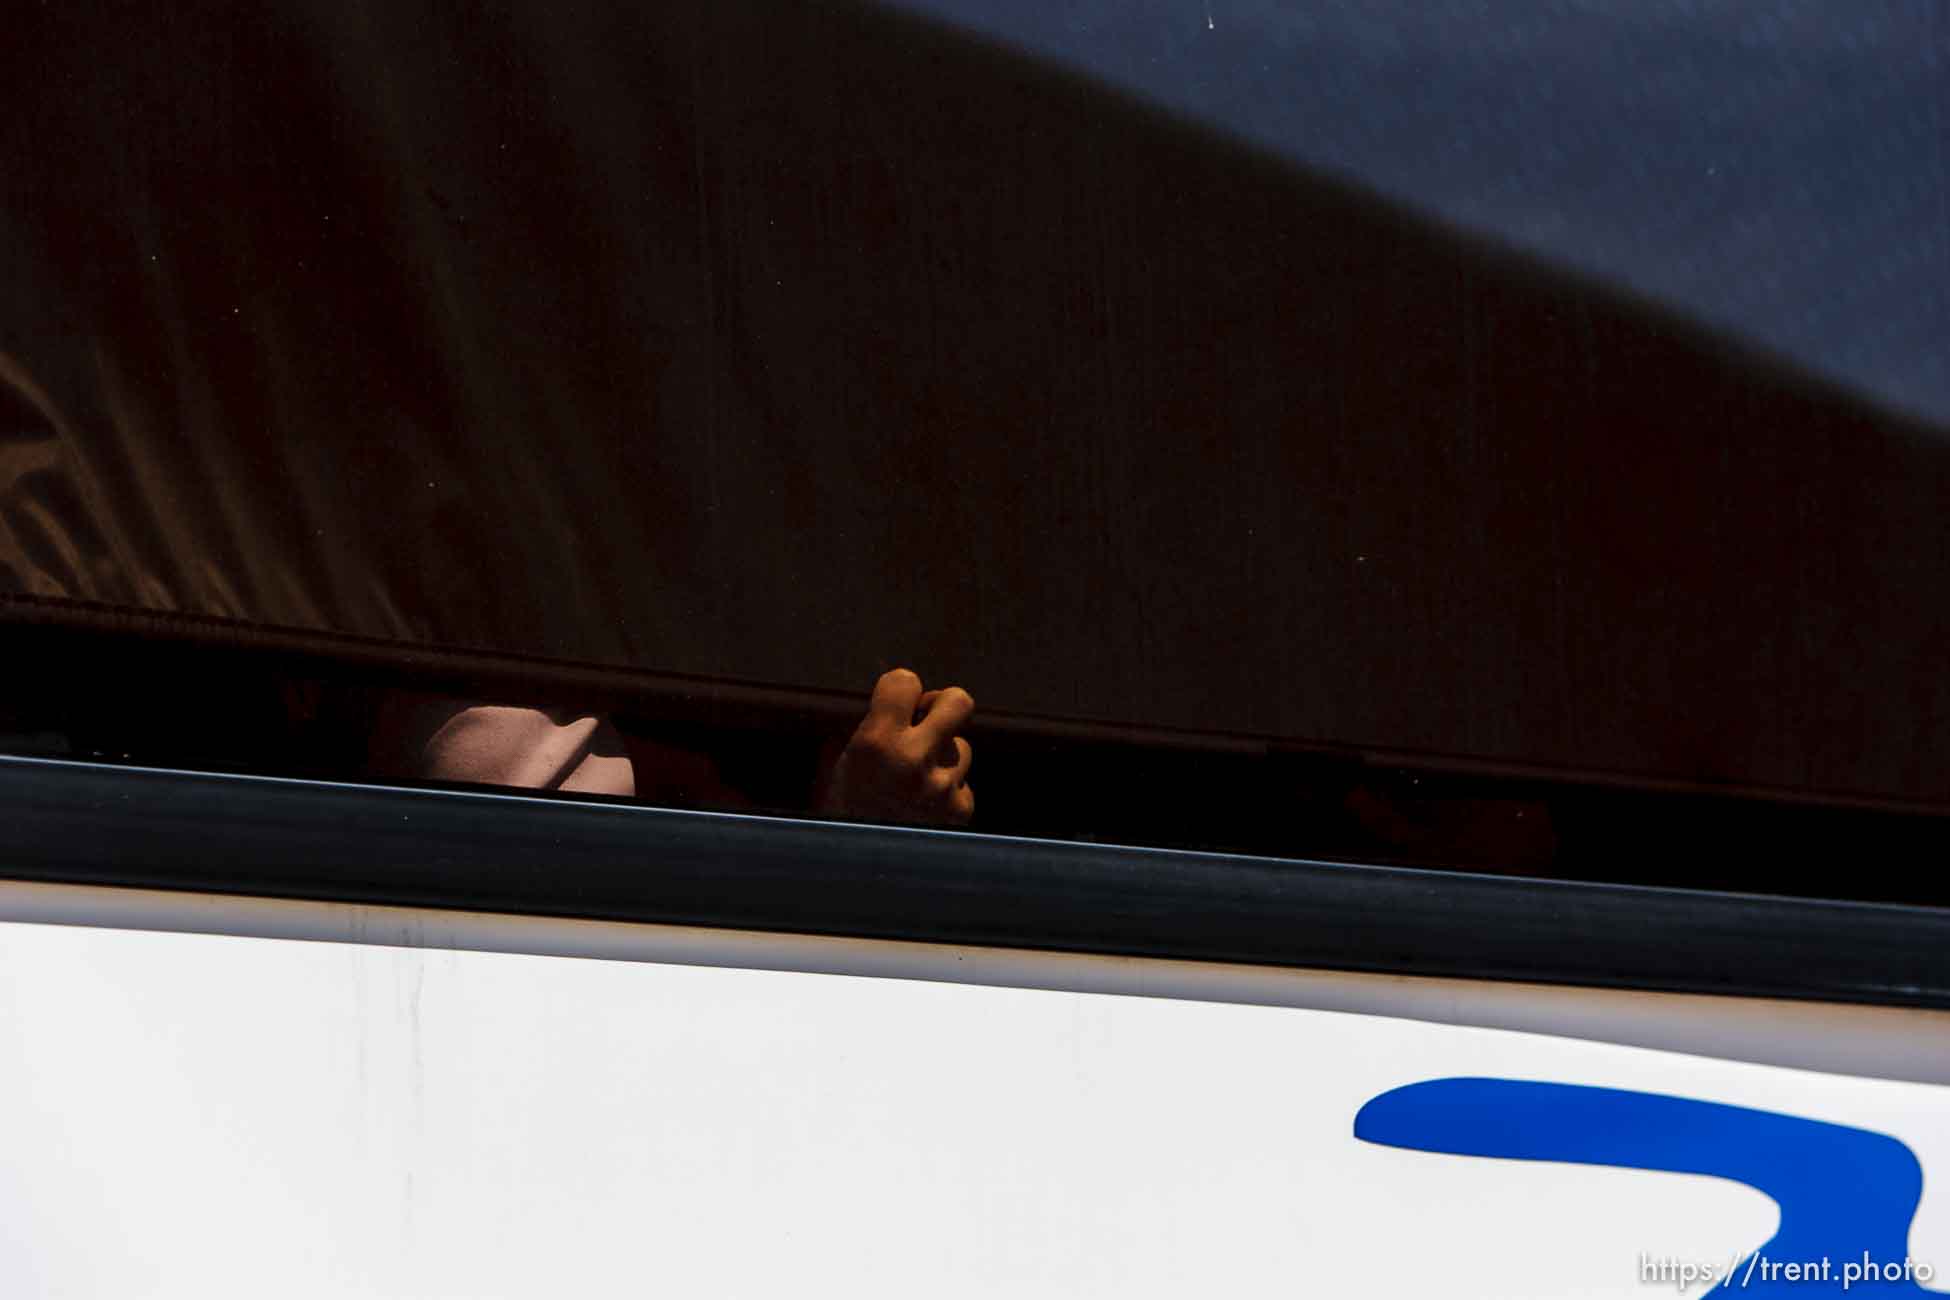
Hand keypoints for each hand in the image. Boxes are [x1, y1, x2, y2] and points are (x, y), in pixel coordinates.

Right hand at [819, 668, 974, 824]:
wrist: (855, 875)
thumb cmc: (838, 817)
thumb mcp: (832, 766)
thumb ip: (859, 729)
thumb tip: (885, 702)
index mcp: (876, 743)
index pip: (905, 681)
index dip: (899, 690)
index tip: (894, 702)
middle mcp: (914, 761)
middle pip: (959, 701)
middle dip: (942, 707)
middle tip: (925, 721)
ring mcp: (942, 788)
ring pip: (961, 747)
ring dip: (942, 757)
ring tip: (914, 779)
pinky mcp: (960, 812)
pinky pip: (963, 784)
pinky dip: (948, 791)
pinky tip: (923, 806)